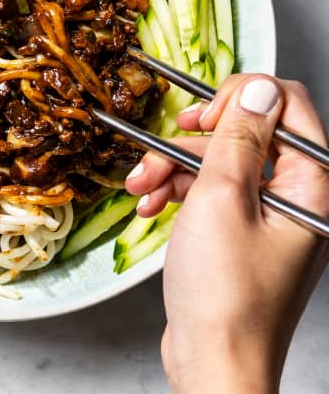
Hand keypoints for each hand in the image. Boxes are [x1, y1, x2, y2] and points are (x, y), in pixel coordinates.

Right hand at [125, 74, 328, 392]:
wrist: (211, 363)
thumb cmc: (224, 295)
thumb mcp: (221, 200)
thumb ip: (239, 138)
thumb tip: (258, 87)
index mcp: (310, 185)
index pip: (285, 105)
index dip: (239, 100)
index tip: (202, 119)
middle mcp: (295, 195)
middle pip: (245, 132)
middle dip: (193, 139)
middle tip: (164, 147)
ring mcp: (266, 214)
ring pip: (219, 160)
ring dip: (172, 166)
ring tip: (140, 185)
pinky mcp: (240, 229)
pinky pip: (209, 189)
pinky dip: (175, 191)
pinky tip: (148, 203)